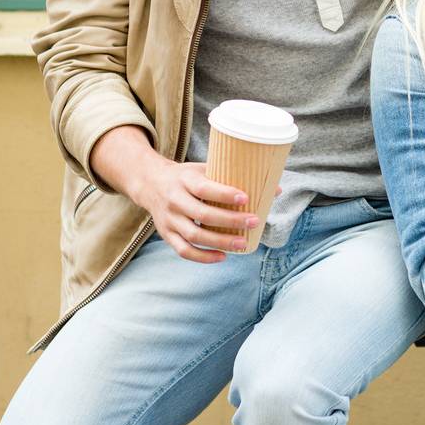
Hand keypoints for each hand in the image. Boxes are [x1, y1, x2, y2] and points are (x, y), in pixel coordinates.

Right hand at [91, 124, 256, 262]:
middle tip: (254, 221)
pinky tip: (222, 257)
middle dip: (230, 220)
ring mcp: (169, 219)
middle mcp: (174, 200)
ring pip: (193, 235)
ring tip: (242, 243)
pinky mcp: (166, 234)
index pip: (204, 188)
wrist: (149, 182)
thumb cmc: (187, 176)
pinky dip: (202, 257)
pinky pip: (183, 250)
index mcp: (185, 180)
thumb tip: (275, 188)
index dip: (224, 194)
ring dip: (219, 242)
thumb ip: (234, 177)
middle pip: (202, 214)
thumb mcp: (204, 168)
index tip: (246, 198)